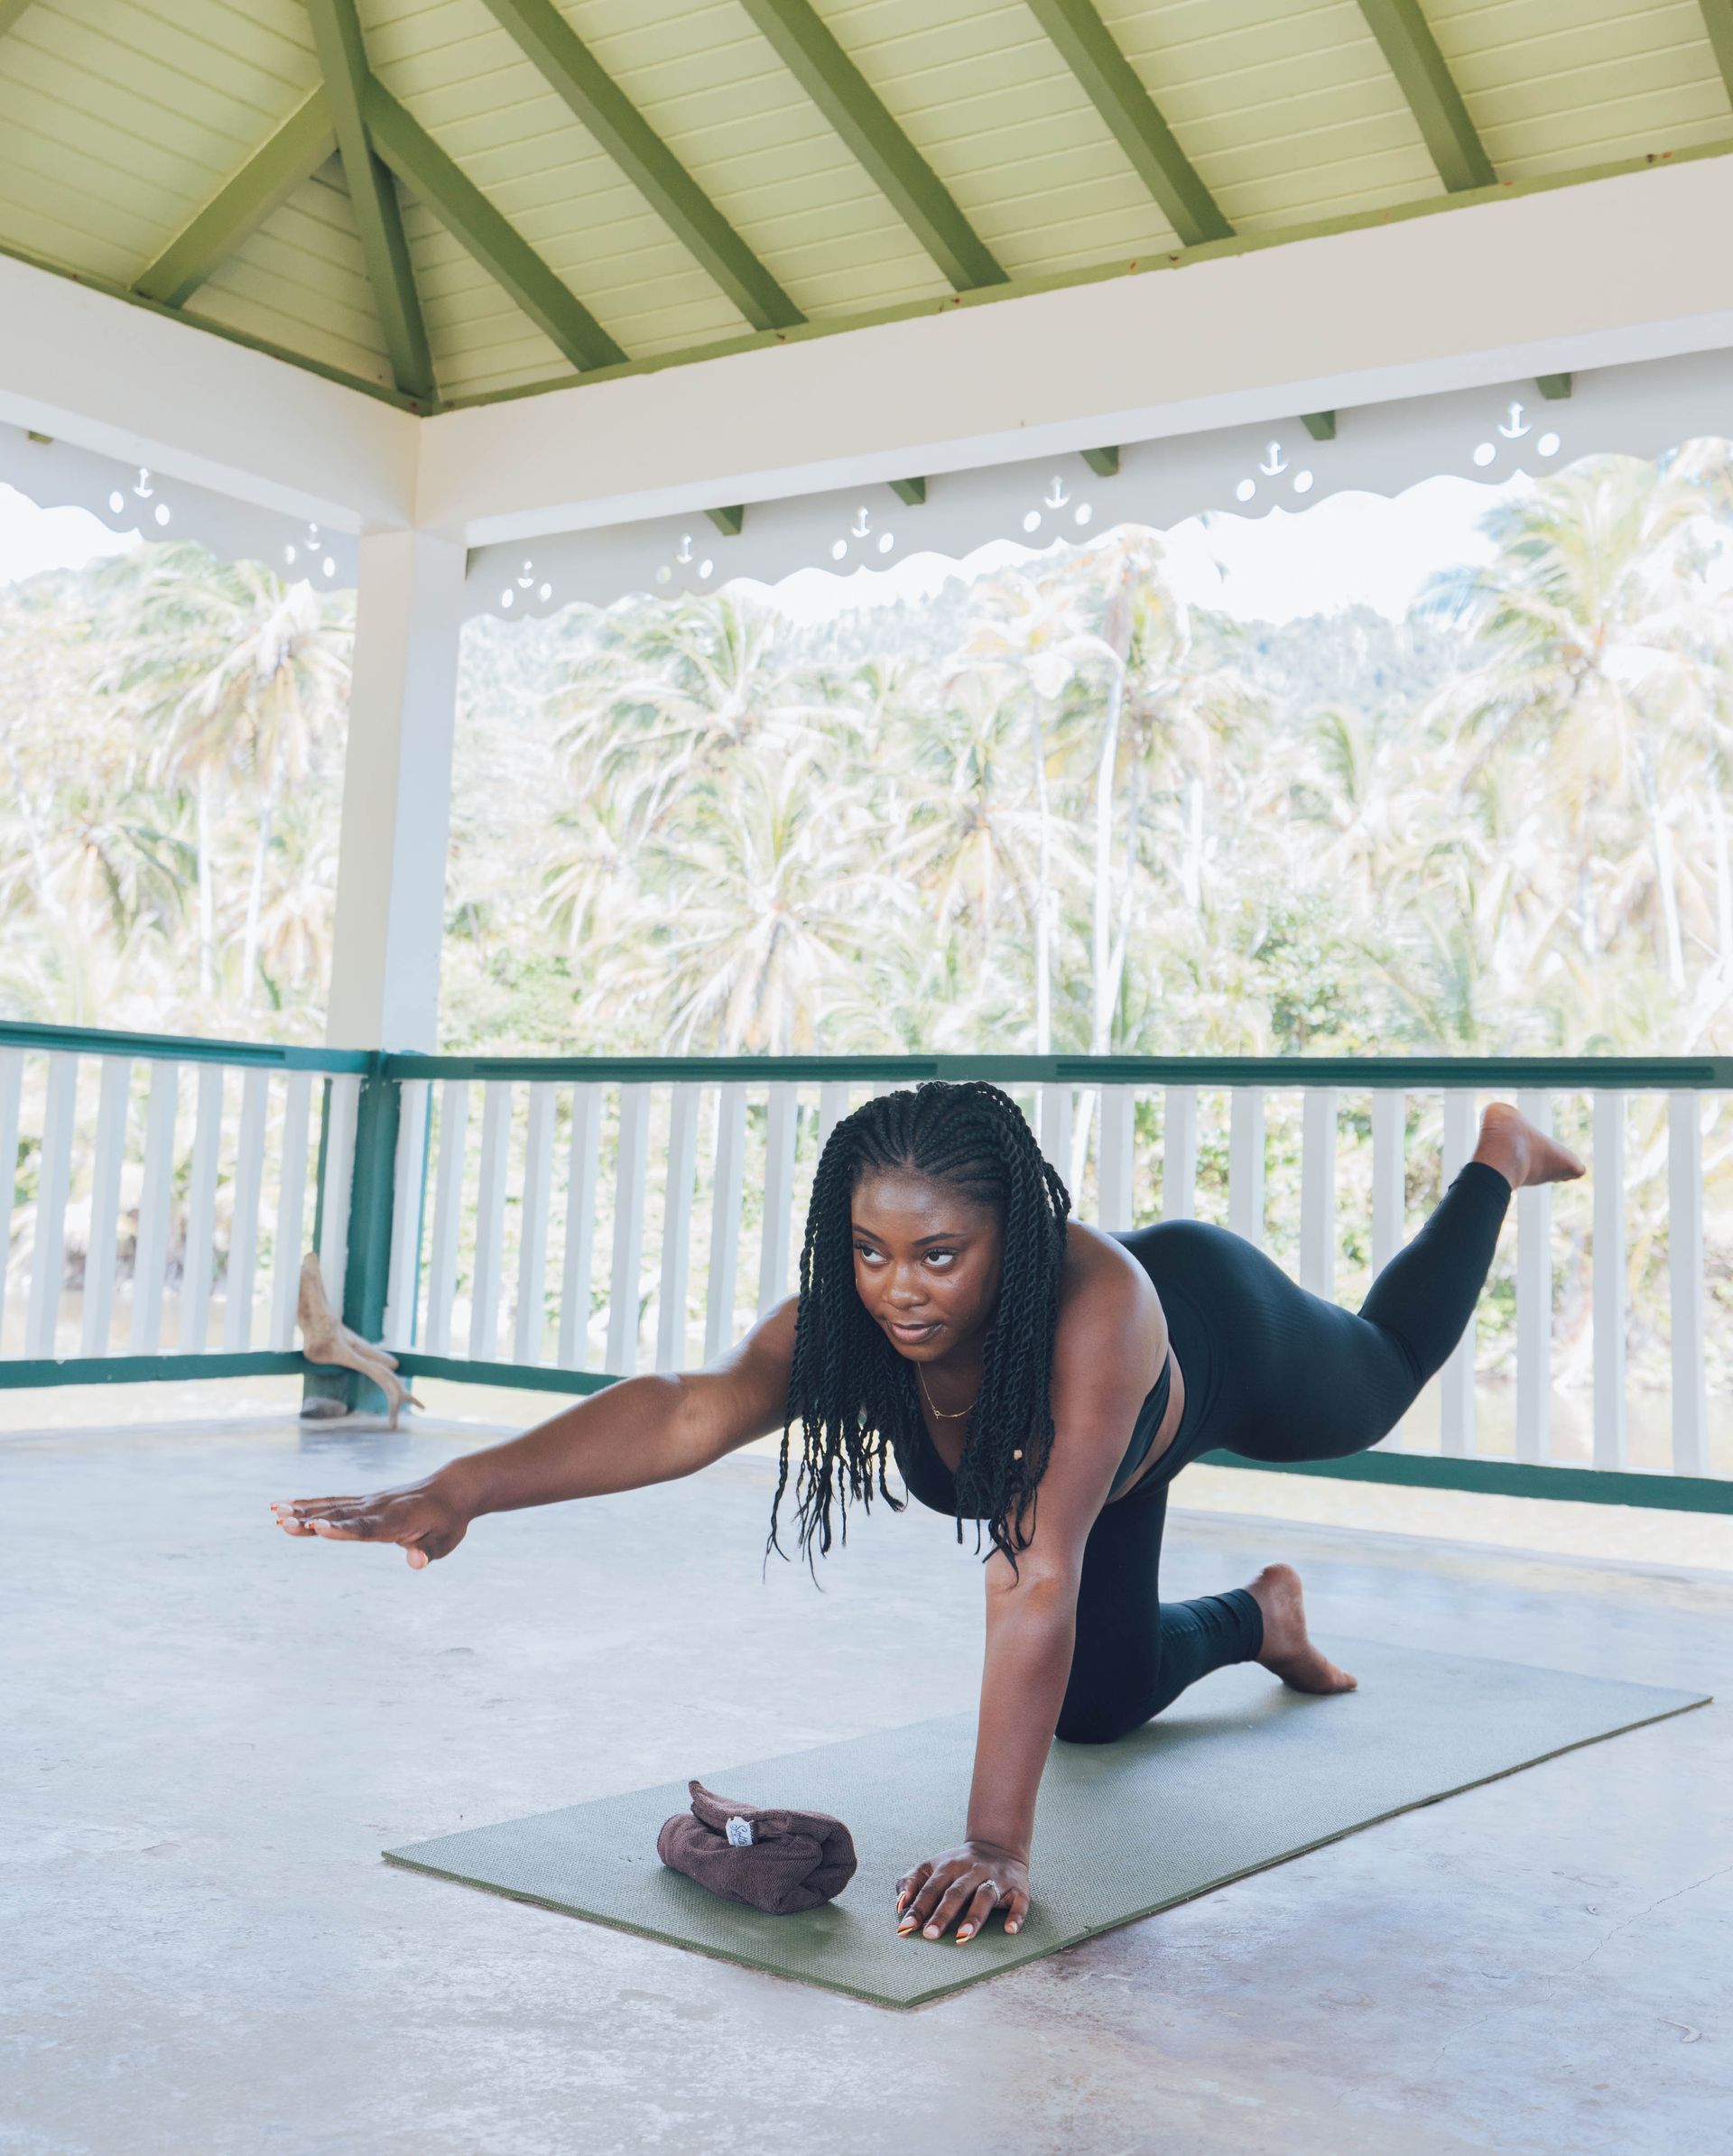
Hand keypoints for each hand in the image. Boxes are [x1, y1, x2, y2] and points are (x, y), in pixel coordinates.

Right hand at [269, 1474, 470, 1568]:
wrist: (453, 1489)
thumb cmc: (449, 1521)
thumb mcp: (446, 1540)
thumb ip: (429, 1552)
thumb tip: (417, 1563)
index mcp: (397, 1519)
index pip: (365, 1527)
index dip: (342, 1530)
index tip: (317, 1529)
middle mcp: (379, 1507)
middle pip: (341, 1514)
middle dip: (310, 1519)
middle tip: (281, 1521)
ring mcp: (371, 1502)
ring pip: (333, 1505)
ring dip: (303, 1509)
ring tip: (274, 1511)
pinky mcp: (366, 1501)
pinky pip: (335, 1502)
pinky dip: (312, 1503)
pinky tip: (288, 1505)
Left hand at [895, 1838, 1029, 1943]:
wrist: (998, 1846)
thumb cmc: (957, 1865)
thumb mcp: (932, 1866)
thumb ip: (911, 1881)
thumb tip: (899, 1905)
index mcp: (948, 1867)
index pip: (930, 1889)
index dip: (918, 1908)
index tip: (905, 1929)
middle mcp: (972, 1871)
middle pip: (955, 1893)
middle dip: (942, 1914)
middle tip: (930, 1935)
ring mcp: (996, 1879)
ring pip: (985, 1897)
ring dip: (974, 1916)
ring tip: (963, 1936)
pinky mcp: (1018, 1888)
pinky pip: (1019, 1902)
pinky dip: (1016, 1916)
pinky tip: (1010, 1930)